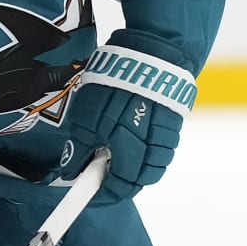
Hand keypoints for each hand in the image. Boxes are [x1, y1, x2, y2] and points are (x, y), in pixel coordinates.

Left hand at [58, 35, 193, 204]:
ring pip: (154, 168)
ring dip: (136, 169)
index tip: (88, 195)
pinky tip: (135, 140)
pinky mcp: (175, 123)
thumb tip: (71, 173)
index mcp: (129, 149)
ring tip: (117, 155)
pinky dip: (149, 153)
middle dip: (120, 184)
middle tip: (101, 175)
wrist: (156, 50)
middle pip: (139, 182)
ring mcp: (167, 136)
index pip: (118, 188)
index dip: (102, 195)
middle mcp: (152, 148)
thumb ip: (81, 148)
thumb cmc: (117, 80)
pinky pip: (163, 150)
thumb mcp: (87, 115)